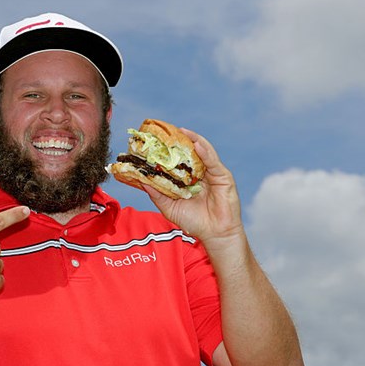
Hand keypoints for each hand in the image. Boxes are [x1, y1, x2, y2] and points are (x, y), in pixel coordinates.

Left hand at [143, 128, 243, 247]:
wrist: (214, 235)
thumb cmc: (194, 222)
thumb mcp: (169, 207)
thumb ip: (157, 193)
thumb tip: (141, 180)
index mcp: (187, 179)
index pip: (176, 160)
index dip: (166, 150)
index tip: (154, 141)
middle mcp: (199, 173)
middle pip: (189, 152)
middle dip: (179, 140)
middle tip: (166, 131)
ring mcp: (212, 173)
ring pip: (202, 151)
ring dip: (192, 140)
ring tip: (181, 131)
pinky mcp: (223, 176)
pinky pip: (213, 161)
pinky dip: (205, 151)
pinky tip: (196, 144)